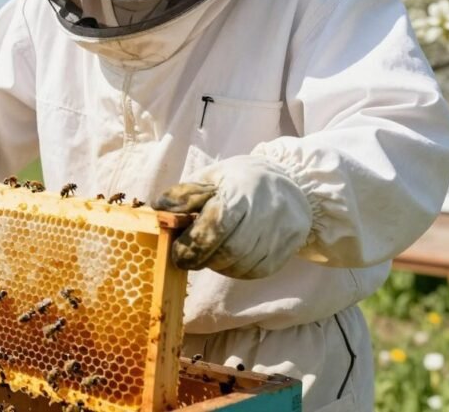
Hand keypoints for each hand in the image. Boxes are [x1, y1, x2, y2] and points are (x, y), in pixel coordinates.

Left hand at [153, 155, 312, 278]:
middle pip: (230, 251)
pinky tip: (229, 259)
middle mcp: (266, 211)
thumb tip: (158, 210)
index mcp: (241, 190)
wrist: (289, 181)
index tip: (177, 254)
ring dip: (218, 266)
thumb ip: (184, 195)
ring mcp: (281, 230)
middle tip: (189, 259)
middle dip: (203, 260)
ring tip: (211, 254)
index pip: (215, 225)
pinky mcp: (290, 245)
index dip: (192, 245)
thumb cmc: (238, 180)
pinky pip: (257, 271)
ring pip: (242, 264)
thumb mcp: (209, 177)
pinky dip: (236, 270)